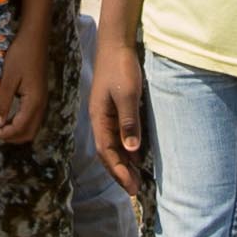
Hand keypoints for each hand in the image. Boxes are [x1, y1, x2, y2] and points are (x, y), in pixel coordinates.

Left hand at [0, 10, 57, 147]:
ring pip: (31, 127)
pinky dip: (19, 123)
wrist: (35, 38)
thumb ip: (2, 102)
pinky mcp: (39, 96)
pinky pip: (31, 118)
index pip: (19, 128)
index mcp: (34, 102)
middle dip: (10, 137)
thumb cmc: (21, 55)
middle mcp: (41, 105)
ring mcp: (41, 101)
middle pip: (28, 133)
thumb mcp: (8, 78)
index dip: (3, 134)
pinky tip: (6, 116)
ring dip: (15, 131)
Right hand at [86, 37, 150, 192]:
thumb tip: (131, 149)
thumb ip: (129, 121)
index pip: (106, 152)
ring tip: (136, 180)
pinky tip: (137, 157)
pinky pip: (119, 136)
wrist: (116, 45)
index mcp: (99, 119)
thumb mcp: (127, 94)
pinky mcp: (115, 110)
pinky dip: (127, 150)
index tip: (131, 186)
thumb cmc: (121, 68)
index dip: (118, 171)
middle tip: (135, 190)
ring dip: (123, 163)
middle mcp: (100, 120)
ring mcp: (106, 116)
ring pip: (113, 146)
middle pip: (107, 153)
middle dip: (120, 173)